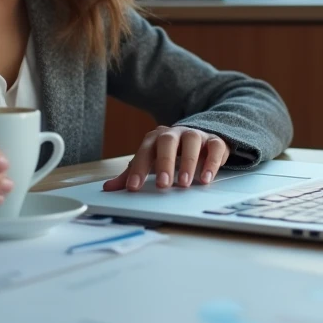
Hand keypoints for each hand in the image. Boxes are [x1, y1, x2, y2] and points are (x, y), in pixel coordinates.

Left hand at [102, 125, 230, 191]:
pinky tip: (205, 178)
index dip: (138, 168)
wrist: (199, 137)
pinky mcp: (214, 140)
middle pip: (167, 141)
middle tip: (163, 185)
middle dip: (164, 162)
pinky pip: (214, 146)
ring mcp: (195, 135)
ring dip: (188, 162)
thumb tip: (108, 188)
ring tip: (185, 184)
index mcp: (155, 138)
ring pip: (191, 141)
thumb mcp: (151, 162)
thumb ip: (132, 174)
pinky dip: (211, 162)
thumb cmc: (170, 154)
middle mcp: (175, 134)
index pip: (144, 150)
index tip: (134, 188)